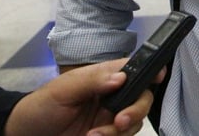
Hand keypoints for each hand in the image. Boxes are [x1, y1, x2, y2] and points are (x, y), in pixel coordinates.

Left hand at [4, 59, 163, 135]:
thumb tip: (120, 76)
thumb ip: (92, 81)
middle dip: (136, 110)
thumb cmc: (40, 107)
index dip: (150, 69)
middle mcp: (112, 96)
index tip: (158, 75)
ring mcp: (110, 118)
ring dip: (119, 131)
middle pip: (142, 97)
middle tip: (119, 121)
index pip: (133, 68)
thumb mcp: (62, 90)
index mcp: (104, 77)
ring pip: (134, 122)